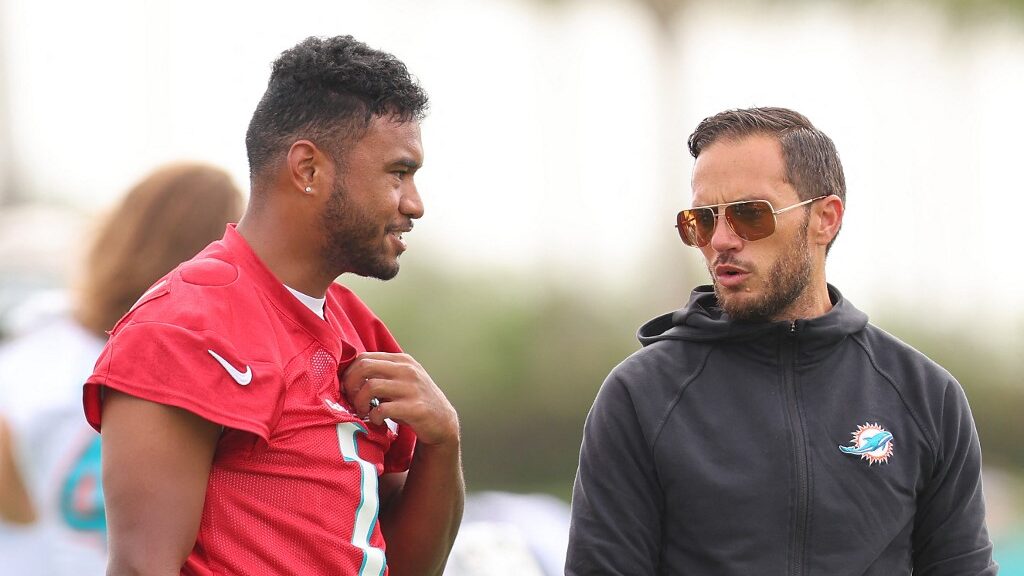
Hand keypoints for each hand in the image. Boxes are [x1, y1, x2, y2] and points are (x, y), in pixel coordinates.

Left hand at [340, 352, 458, 445]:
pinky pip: (383, 409)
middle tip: (352, 401)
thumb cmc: (415, 401)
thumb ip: (381, 375)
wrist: (442, 421)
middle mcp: (407, 370)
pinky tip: (377, 420)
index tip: (347, 389)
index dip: (349, 374)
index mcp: (402, 360)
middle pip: (365, 367)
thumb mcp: (401, 381)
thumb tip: (349, 378)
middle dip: (351, 385)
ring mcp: (412, 388)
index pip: (364, 357)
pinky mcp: (415, 408)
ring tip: (363, 412)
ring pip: (371, 386)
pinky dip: (374, 416)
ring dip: (360, 402)